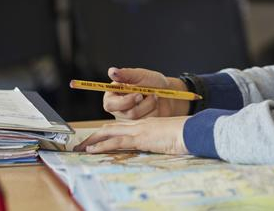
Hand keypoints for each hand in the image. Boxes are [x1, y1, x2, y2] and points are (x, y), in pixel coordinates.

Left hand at [74, 116, 189, 154]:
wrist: (192, 130)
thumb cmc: (187, 133)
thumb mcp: (172, 137)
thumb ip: (163, 139)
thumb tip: (164, 145)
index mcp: (147, 124)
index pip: (122, 127)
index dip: (108, 132)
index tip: (98, 139)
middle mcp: (140, 124)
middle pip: (112, 128)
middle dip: (95, 135)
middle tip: (82, 144)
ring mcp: (139, 130)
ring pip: (109, 133)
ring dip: (93, 140)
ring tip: (80, 147)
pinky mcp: (139, 138)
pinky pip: (116, 142)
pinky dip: (101, 146)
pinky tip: (92, 150)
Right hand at [103, 67, 189, 119]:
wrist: (169, 92)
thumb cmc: (153, 82)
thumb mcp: (140, 75)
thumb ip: (126, 74)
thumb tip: (111, 71)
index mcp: (113, 96)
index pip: (110, 105)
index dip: (125, 102)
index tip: (138, 94)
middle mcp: (119, 110)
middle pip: (127, 114)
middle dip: (143, 104)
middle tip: (149, 95)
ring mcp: (129, 119)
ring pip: (139, 118)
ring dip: (150, 105)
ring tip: (153, 97)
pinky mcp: (140, 125)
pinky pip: (147, 122)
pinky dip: (155, 112)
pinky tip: (155, 106)